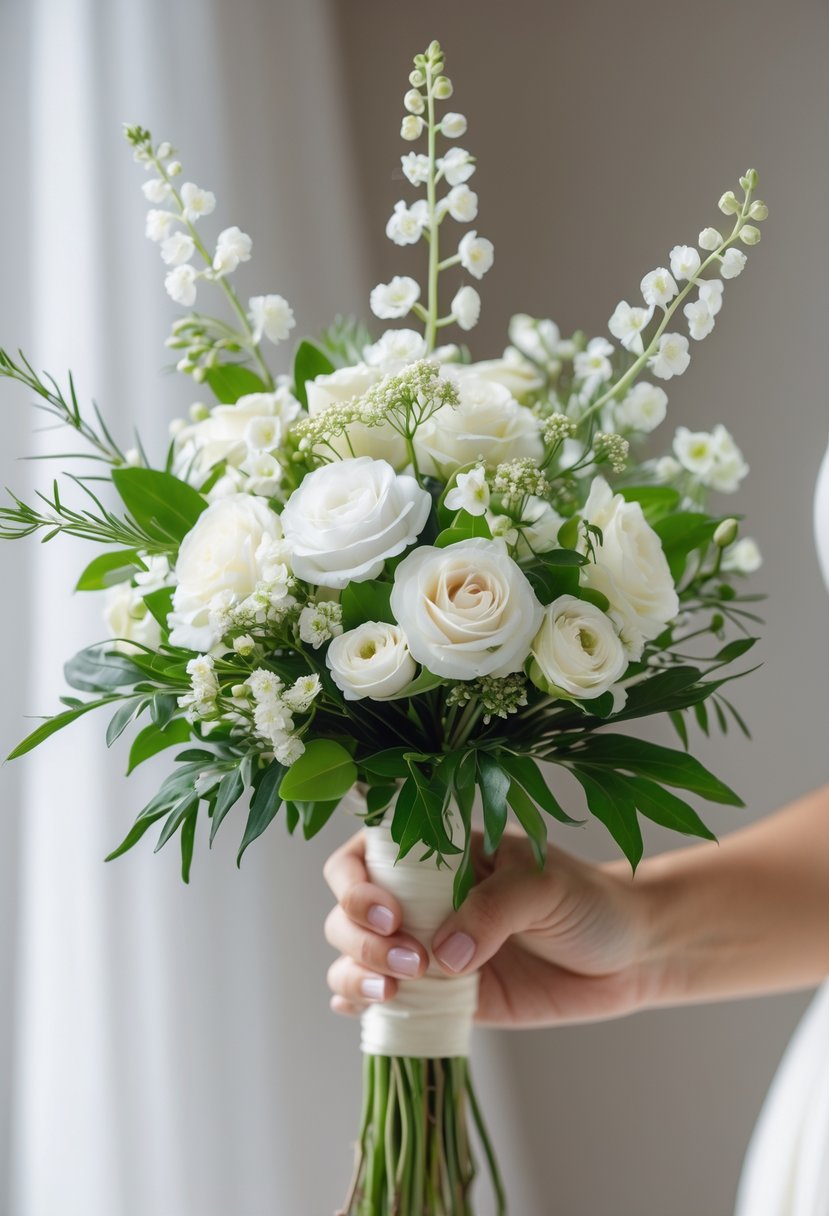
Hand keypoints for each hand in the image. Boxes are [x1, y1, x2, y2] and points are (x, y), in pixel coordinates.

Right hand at [323, 827, 657, 1027]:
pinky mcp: (443, 998)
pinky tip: (366, 1011)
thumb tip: (442, 957)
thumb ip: (494, 910)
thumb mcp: (544, 886)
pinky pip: (385, 1002)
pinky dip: (359, 1007)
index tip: (390, 913)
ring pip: (354, 958)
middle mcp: (422, 900)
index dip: (357, 883)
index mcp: (439, 855)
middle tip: (410, 962)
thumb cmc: (589, 901)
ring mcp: (428, 950)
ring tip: (393, 993)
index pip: (366, 855)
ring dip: (355, 975)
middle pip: (348, 912)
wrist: (630, 954)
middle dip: (361, 938)